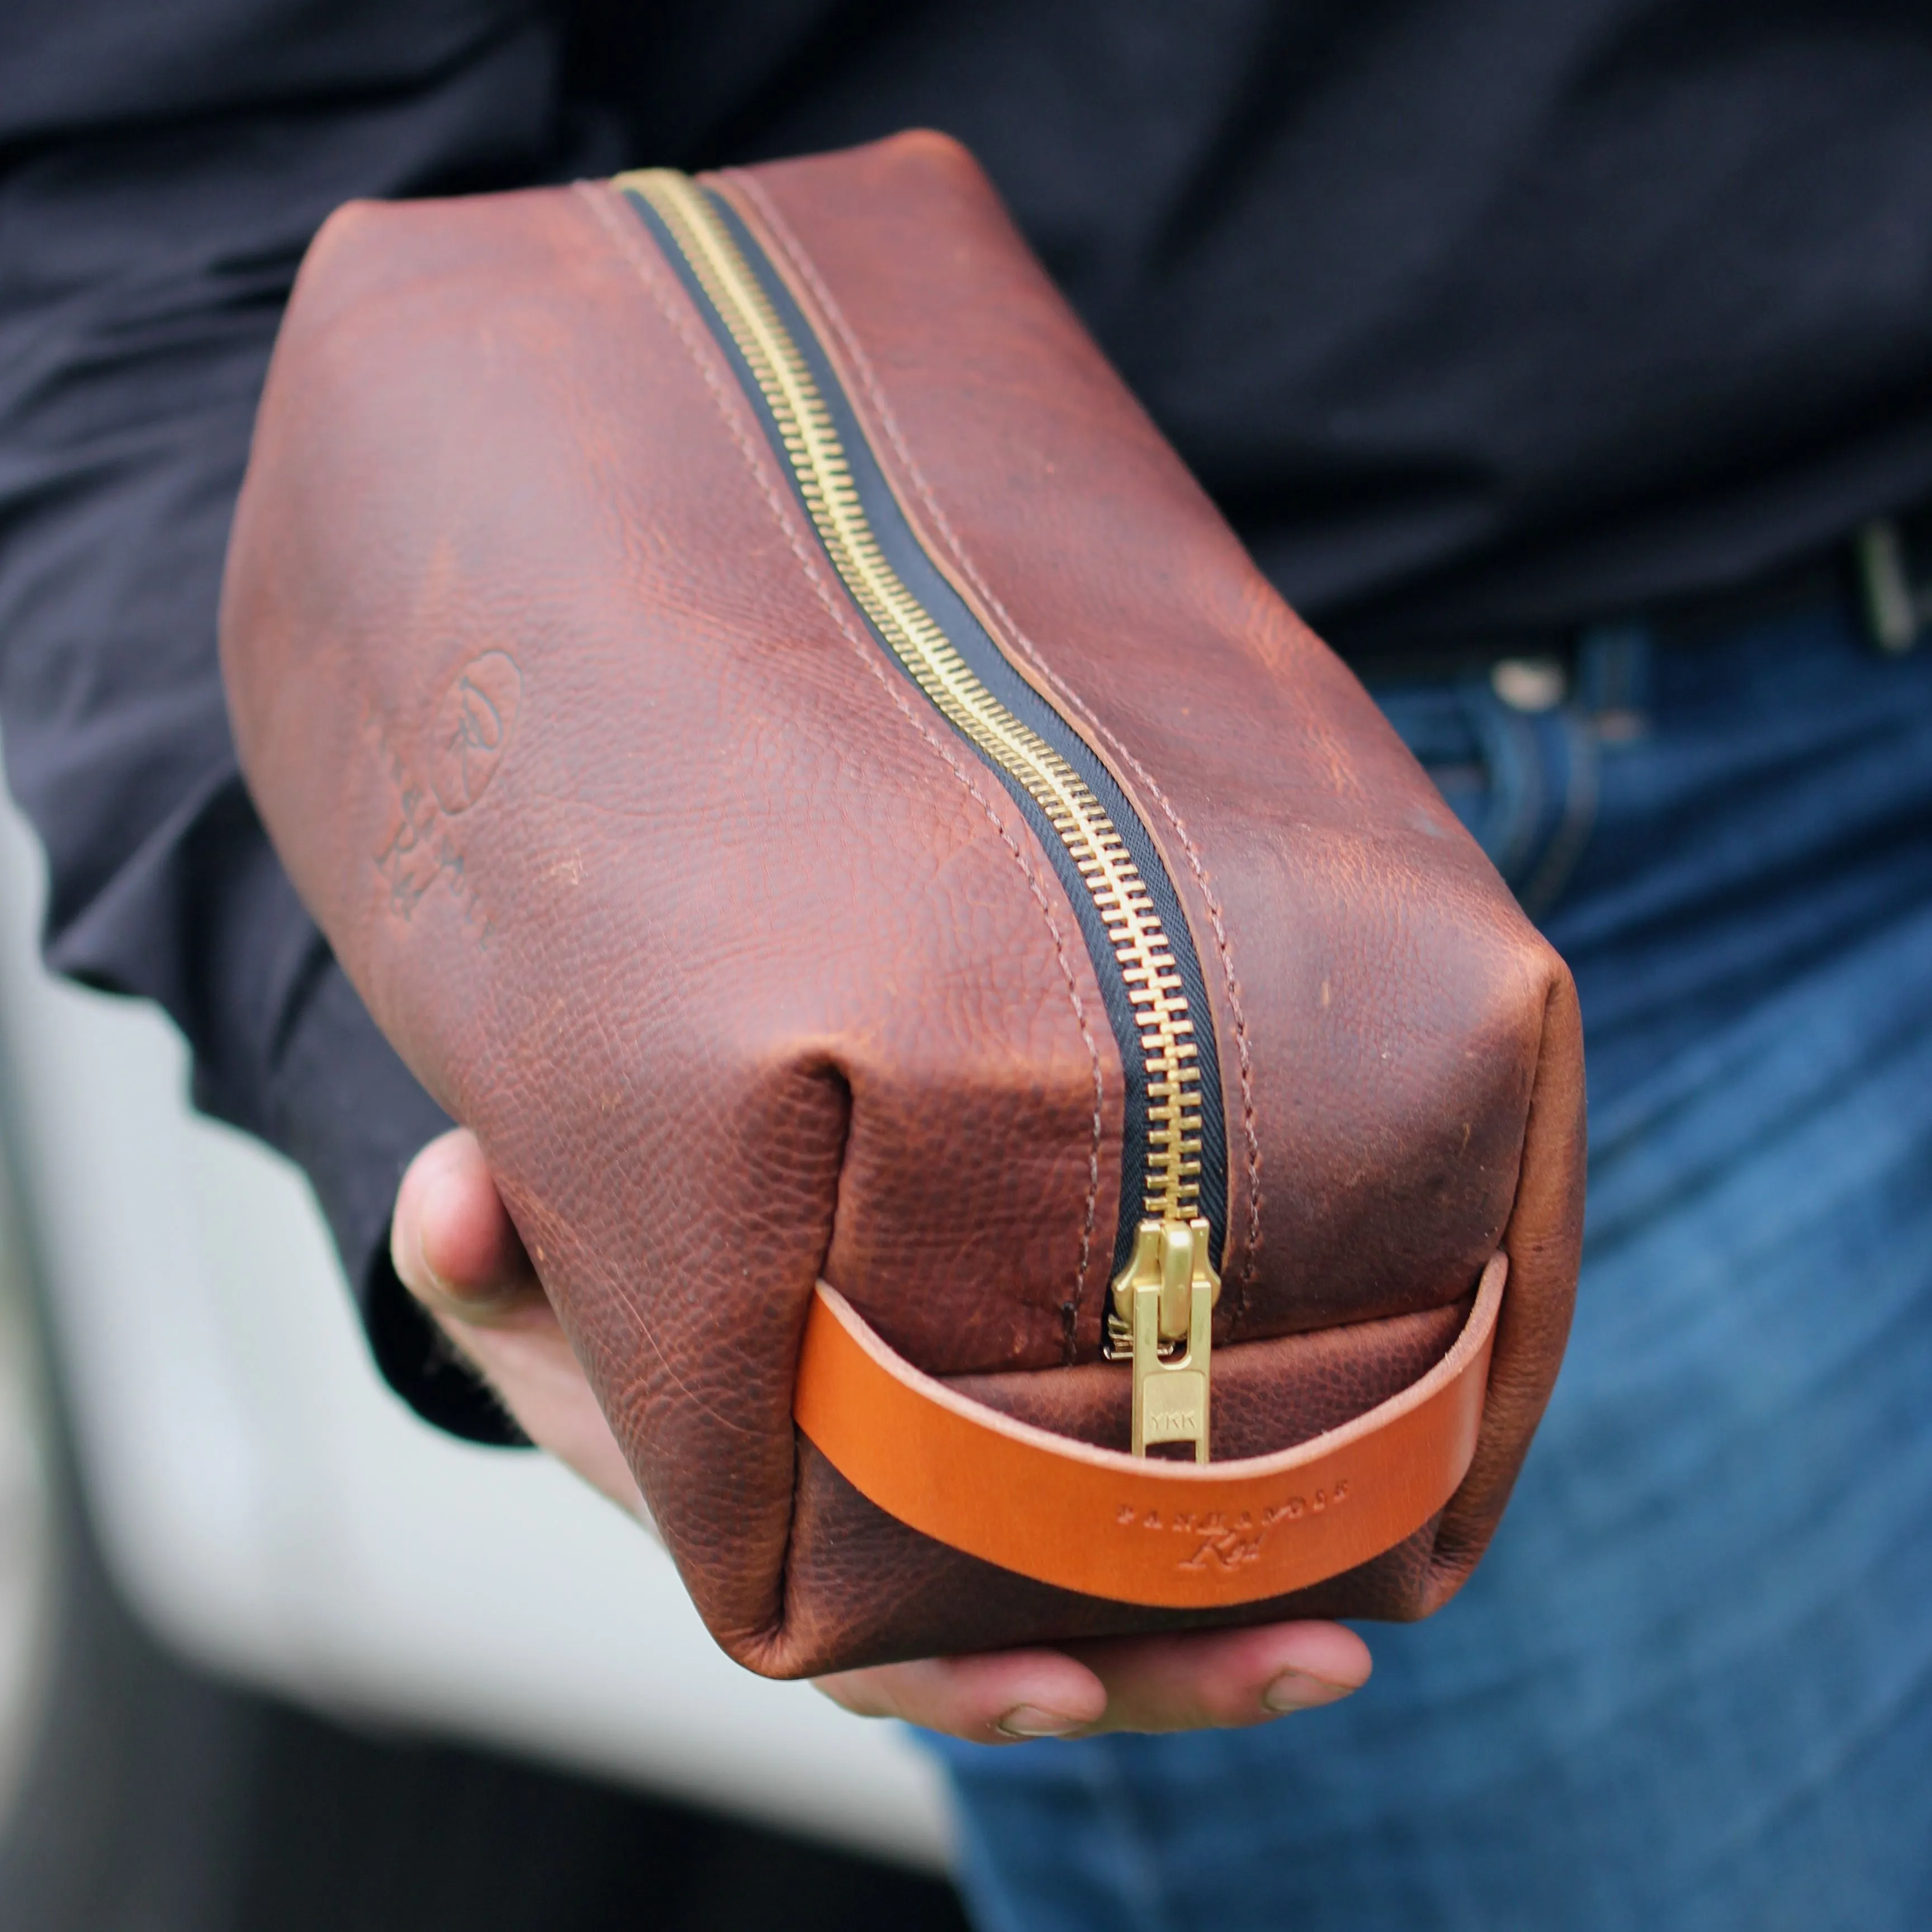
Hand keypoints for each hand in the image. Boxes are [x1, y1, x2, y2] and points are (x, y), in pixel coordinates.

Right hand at [392, 1128, 1372, 1740]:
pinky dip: (1226, 1517)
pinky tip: (1346, 1491)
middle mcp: (881, 1554)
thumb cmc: (586, 1304)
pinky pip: (1128, 1508)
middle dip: (1153, 1667)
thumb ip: (480, 1248)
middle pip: (1026, 1643)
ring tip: (1347, 1625)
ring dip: (1224, 1618)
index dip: (951, 1673)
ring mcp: (961, 1512)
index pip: (863, 1644)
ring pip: (1102, 1598)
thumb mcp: (518, 1278)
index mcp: (768, 1537)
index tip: (1043, 1682)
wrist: (658, 1288)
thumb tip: (448, 1200)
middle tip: (1291, 1658)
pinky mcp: (1020, 1446)